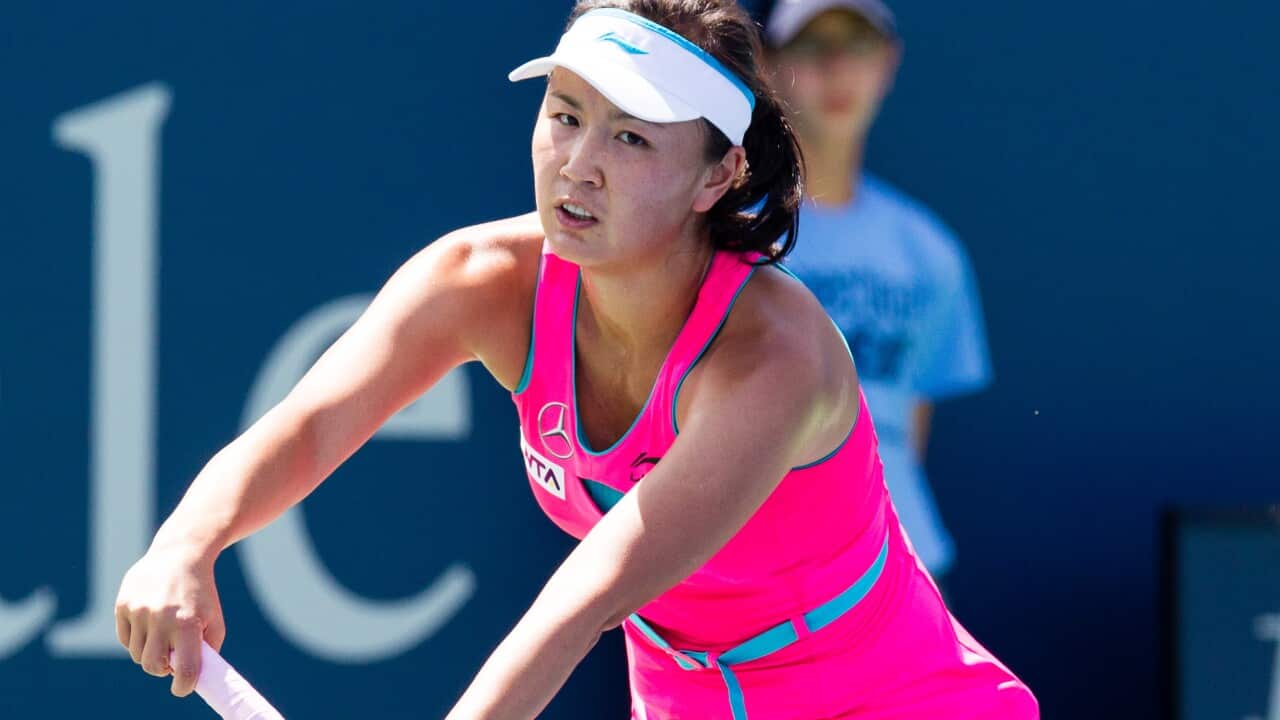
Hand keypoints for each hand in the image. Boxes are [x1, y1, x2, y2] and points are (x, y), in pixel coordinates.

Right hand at [115, 542, 225, 696]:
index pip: (183, 669)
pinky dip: (136, 639)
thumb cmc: (201, 593)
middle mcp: (160, 618)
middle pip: (152, 667)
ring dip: (150, 652)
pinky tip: (150, 622)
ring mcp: (138, 611)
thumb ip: (207, 651)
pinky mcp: (122, 605)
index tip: (182, 688)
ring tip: (163, 635)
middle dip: (162, 669)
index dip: (183, 686)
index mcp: (187, 623)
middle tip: (172, 660)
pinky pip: (125, 639)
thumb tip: (192, 678)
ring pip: (137, 655)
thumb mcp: (214, 619)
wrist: (180, 554)